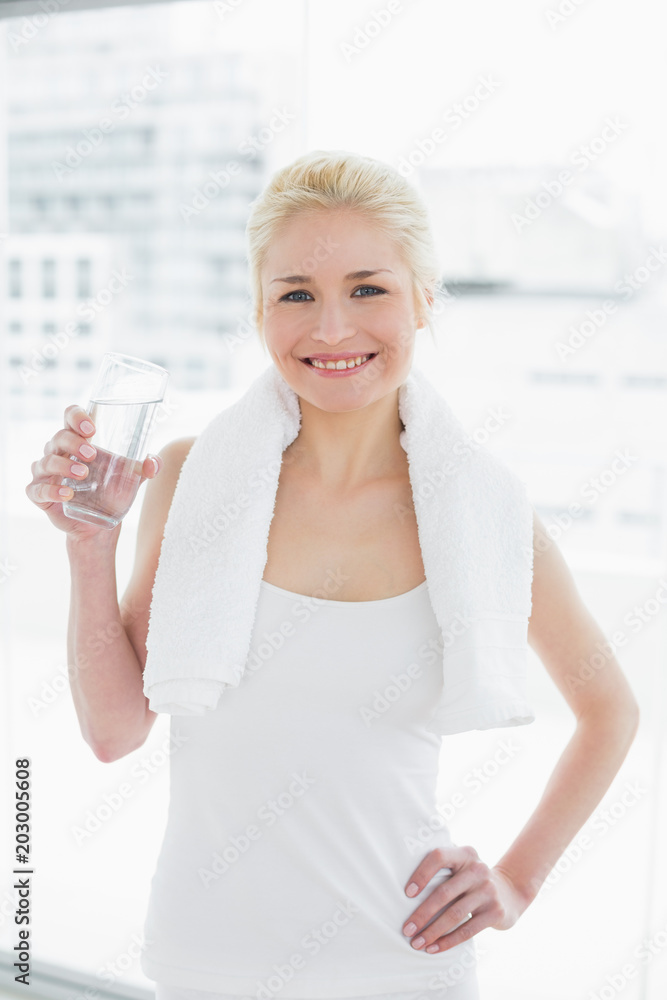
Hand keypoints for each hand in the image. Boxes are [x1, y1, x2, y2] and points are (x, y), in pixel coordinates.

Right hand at [25, 403, 161, 540]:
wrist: (99, 526)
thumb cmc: (110, 493)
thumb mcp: (131, 479)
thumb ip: (144, 469)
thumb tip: (154, 463)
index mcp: (78, 441)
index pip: (69, 417)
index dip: (76, 416)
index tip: (91, 427)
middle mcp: (58, 452)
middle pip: (59, 437)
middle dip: (74, 443)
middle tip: (92, 454)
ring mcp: (46, 473)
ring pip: (46, 461)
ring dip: (63, 465)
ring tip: (83, 474)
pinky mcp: (40, 494)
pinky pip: (37, 489)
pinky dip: (51, 490)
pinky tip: (67, 494)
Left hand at [401, 845, 529, 953]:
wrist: (509, 892)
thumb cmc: (471, 881)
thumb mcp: (462, 866)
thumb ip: (442, 868)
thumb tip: (405, 889)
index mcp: (465, 854)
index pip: (438, 857)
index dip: (421, 874)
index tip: (407, 894)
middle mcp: (478, 869)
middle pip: (444, 892)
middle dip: (422, 914)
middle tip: (406, 929)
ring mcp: (488, 890)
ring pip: (454, 915)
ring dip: (432, 931)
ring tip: (417, 943)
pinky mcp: (495, 912)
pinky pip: (467, 930)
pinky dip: (448, 941)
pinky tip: (434, 948)